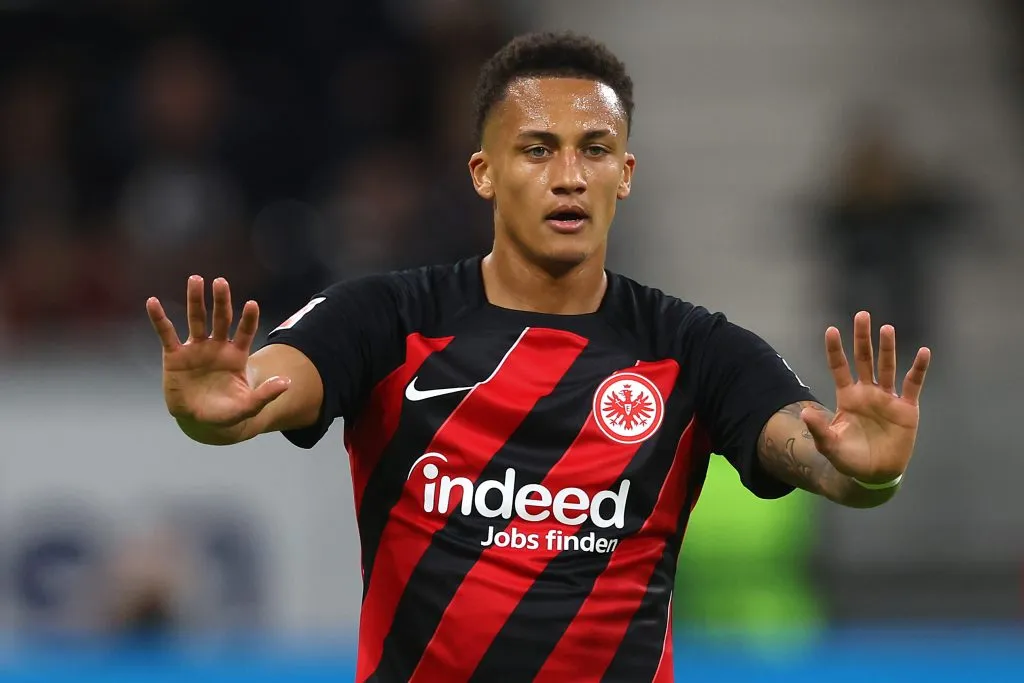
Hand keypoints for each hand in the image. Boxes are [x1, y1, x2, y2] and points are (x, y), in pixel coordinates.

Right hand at [146, 276, 290, 430]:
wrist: (201, 421)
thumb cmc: (227, 412)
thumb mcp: (248, 407)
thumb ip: (265, 395)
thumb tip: (287, 383)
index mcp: (236, 356)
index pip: (245, 332)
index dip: (248, 319)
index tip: (252, 304)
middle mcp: (217, 347)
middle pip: (220, 319)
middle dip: (221, 301)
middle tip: (221, 281)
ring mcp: (196, 349)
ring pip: (196, 320)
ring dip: (195, 300)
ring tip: (195, 279)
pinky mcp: (175, 356)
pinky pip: (166, 334)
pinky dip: (159, 318)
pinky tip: (152, 302)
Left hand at [800, 311, 930, 483]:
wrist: (874, 475)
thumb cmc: (849, 459)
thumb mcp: (829, 445)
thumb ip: (819, 429)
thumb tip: (806, 412)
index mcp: (847, 397)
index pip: (839, 367)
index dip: (835, 350)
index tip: (831, 330)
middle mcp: (867, 392)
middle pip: (864, 359)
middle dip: (862, 338)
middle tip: (862, 315)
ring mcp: (887, 399)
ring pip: (887, 367)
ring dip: (887, 348)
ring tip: (886, 328)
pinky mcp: (906, 409)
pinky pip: (913, 385)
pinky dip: (918, 369)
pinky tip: (923, 352)